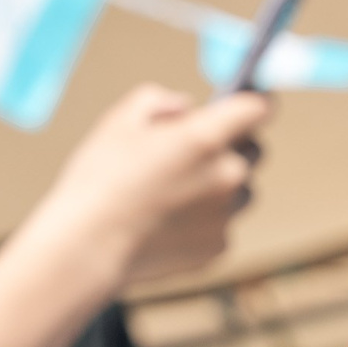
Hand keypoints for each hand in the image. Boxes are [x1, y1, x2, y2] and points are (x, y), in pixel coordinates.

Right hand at [33, 85, 269, 286]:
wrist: (89, 246)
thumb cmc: (99, 178)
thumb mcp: (120, 121)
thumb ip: (159, 101)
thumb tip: (186, 108)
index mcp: (206, 138)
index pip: (258, 108)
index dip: (258, 101)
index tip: (255, 100)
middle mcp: (227, 176)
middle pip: (253, 152)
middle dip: (232, 146)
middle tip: (196, 151)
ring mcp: (227, 215)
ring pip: (241, 191)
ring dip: (221, 185)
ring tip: (176, 191)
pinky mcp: (220, 246)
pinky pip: (223, 224)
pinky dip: (204, 219)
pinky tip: (169, 221)